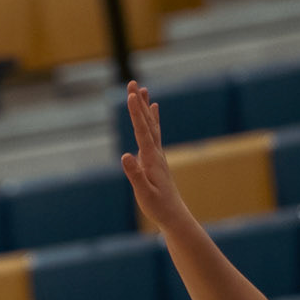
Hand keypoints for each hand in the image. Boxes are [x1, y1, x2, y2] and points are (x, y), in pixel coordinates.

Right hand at [120, 80, 186, 230]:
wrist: (174, 215)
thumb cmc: (158, 207)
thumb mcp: (144, 193)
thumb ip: (135, 175)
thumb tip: (125, 155)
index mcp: (151, 159)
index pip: (142, 131)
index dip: (136, 113)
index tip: (130, 95)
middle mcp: (156, 152)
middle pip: (147, 122)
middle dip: (138, 103)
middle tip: (133, 83)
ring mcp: (157, 154)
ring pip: (151, 124)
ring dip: (145, 106)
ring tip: (143, 89)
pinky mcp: (156, 158)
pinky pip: (154, 132)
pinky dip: (152, 118)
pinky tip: (153, 109)